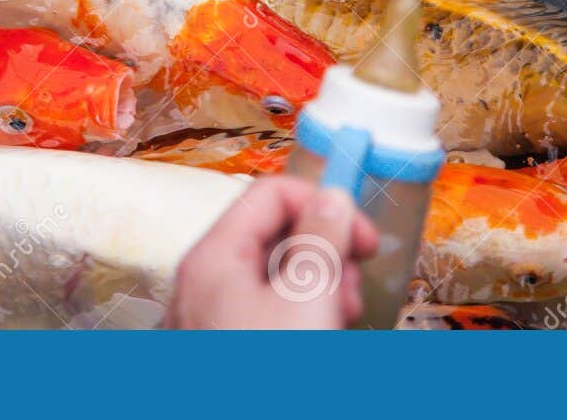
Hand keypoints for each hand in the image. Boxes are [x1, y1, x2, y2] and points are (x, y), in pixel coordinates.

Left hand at [166, 176, 379, 328]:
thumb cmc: (266, 373)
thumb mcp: (307, 298)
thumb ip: (321, 239)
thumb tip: (332, 196)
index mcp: (213, 256)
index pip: (269, 193)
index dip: (322, 203)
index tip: (364, 236)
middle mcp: (202, 282)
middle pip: (272, 237)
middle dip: (323, 254)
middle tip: (351, 286)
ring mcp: (208, 319)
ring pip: (273, 280)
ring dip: (317, 289)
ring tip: (339, 320)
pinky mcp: (224, 346)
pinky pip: (264, 314)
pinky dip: (298, 318)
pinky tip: (319, 335)